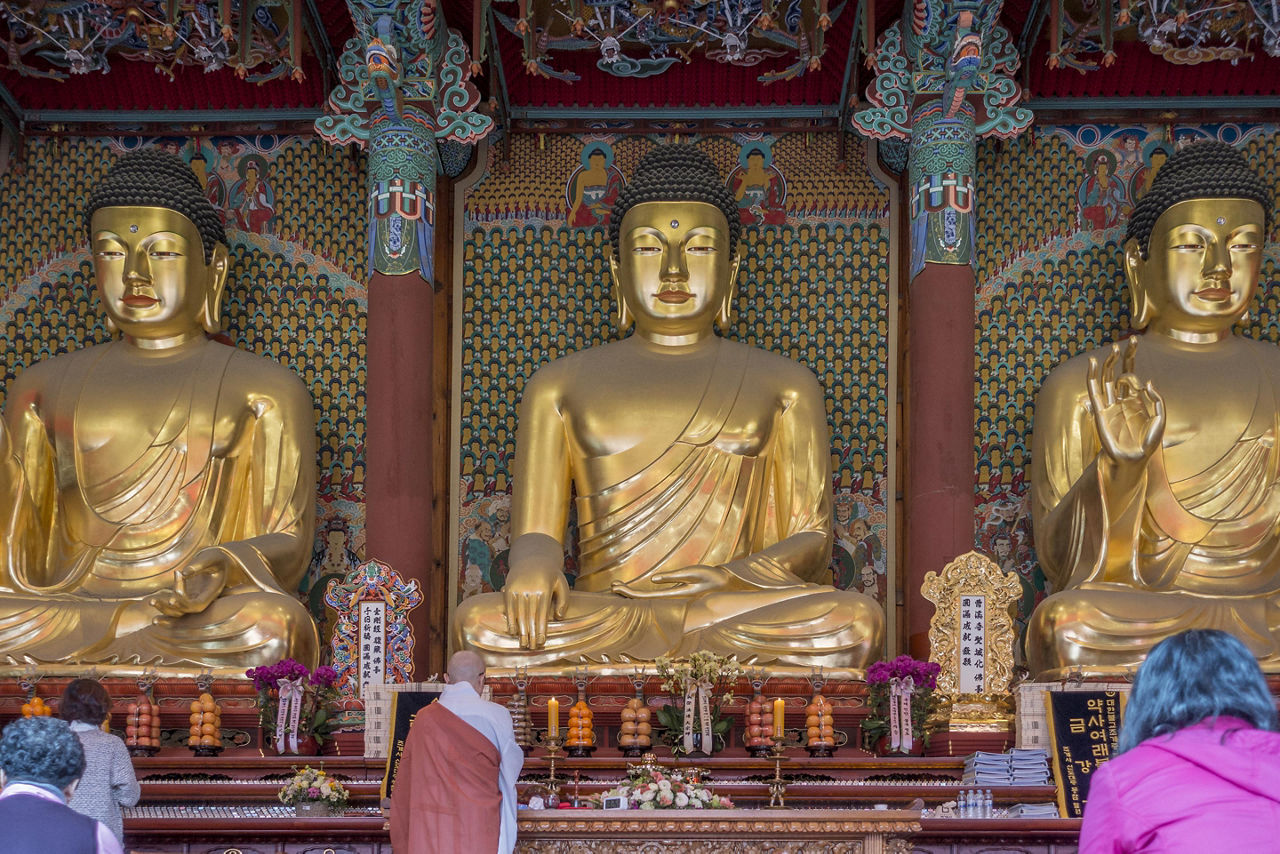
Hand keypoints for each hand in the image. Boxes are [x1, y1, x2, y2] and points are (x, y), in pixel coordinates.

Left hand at [147, 548, 227, 616]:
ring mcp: (194, 599)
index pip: (197, 605)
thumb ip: (199, 565)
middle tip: (153, 600)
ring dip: (164, 609)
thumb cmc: (215, 558)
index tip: (173, 596)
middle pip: (185, 611)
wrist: (219, 561)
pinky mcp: (186, 596)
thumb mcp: (210, 558)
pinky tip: (152, 602)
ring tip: (151, 601)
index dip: (184, 604)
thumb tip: (183, 572)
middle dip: (169, 608)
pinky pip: (175, 606)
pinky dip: (164, 607)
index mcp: (211, 593)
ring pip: (178, 611)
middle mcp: (203, 600)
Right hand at [502, 560, 567, 648]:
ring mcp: (518, 588)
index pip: (542, 614)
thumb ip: (564, 600)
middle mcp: (530, 589)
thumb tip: (559, 617)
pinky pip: (509, 607)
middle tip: (531, 648)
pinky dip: (510, 620)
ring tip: (523, 644)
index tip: (541, 642)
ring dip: (521, 631)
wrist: (533, 557)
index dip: (541, 629)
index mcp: (544, 589)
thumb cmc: (550, 574)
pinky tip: (513, 632)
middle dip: (531, 634)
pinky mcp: (509, 588)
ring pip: (519, 614)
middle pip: (530, 616)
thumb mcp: (562, 583)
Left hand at [612, 565, 734, 598]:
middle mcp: (672, 599)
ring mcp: (674, 598)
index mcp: (674, 596)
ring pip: (649, 598)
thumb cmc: (714, 579)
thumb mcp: (694, 574)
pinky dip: (645, 593)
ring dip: (634, 593)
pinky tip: (637, 592)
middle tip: (612, 586)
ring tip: (619, 587)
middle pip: (644, 599)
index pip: (646, 597)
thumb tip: (653, 579)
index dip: (630, 593)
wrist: (729, 587)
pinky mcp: (678, 594)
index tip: (616, 587)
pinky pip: (656, 595)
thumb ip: (674, 577)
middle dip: (627, 593)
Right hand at [1087, 338, 1164, 464]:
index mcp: (1136, 401)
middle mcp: (1121, 400)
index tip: (1137, 353)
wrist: (1132, 459)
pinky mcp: (1100, 411)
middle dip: (1123, 357)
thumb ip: (1157, 400)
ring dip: (1108, 363)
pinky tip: (1093, 363)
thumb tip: (1146, 382)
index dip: (1134, 361)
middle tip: (1127, 340)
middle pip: (1118, 372)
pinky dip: (1092, 375)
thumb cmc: (1148, 443)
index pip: (1132, 376)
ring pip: (1106, 379)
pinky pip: (1094, 390)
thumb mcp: (1160, 419)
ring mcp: (1110, 404)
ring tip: (1112, 349)